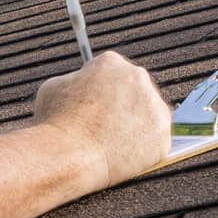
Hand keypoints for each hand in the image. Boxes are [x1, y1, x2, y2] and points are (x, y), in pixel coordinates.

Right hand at [32, 51, 172, 188]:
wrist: (70, 154)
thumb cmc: (56, 122)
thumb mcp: (54, 87)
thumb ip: (75, 81)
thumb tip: (81, 84)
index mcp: (111, 62)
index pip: (111, 71)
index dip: (99, 89)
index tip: (93, 103)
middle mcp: (138, 78)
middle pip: (135, 90)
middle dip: (122, 104)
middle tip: (104, 123)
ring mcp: (155, 108)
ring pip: (149, 116)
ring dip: (136, 125)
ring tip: (111, 142)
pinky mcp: (163, 137)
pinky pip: (154, 142)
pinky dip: (142, 150)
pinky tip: (123, 154)